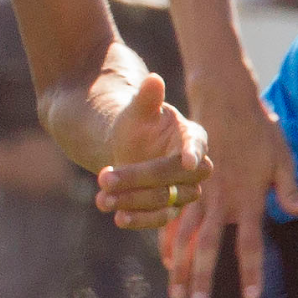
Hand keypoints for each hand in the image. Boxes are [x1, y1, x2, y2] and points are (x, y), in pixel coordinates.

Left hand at [48, 71, 205, 230]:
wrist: (129, 146)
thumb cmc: (138, 123)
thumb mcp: (138, 109)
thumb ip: (147, 98)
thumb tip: (153, 79)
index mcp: (192, 136)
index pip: (196, 144)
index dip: (192, 152)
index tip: (186, 161)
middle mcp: (194, 166)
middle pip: (172, 177)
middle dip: (138, 178)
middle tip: (103, 178)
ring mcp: (183, 190)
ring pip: (165, 201)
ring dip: (132, 202)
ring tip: (101, 199)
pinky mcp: (170, 209)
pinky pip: (159, 218)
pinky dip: (138, 219)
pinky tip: (118, 218)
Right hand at [170, 74, 297, 297]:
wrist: (225, 99)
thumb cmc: (260, 131)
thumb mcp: (283, 158)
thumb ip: (290, 189)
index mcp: (248, 199)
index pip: (250, 244)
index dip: (250, 272)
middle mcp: (220, 201)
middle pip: (209, 246)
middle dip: (202, 277)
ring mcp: (200, 193)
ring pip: (184, 236)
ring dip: (179, 266)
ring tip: (175, 293)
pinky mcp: (186, 184)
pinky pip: (173, 218)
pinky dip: (167, 241)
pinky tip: (164, 261)